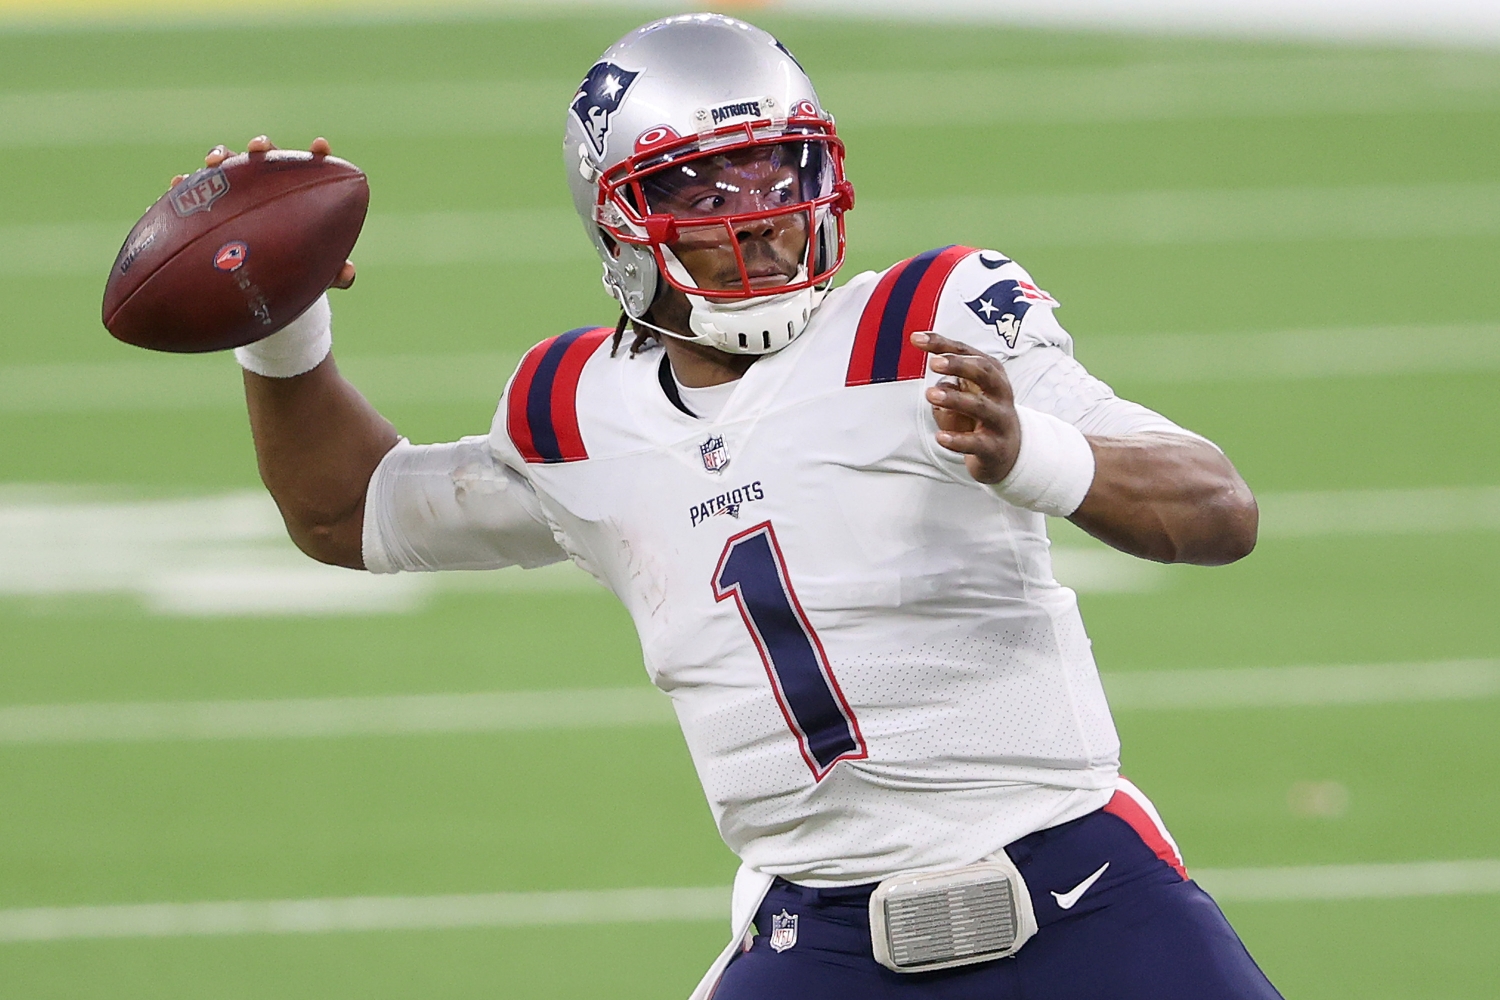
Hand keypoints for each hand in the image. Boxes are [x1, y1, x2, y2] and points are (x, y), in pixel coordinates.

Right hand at [169, 135, 356, 289]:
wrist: (264, 284)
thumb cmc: (299, 271)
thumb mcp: (318, 274)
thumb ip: (334, 273)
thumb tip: (346, 273)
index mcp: (298, 194)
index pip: (310, 167)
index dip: (316, 154)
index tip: (320, 146)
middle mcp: (267, 184)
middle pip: (264, 156)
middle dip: (260, 146)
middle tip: (258, 149)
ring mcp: (236, 191)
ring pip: (227, 165)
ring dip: (220, 157)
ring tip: (214, 163)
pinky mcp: (209, 204)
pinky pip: (194, 191)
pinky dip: (185, 184)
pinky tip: (177, 183)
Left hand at [913, 331, 1021, 483]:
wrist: (1010, 450)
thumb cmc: (984, 410)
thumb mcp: (970, 386)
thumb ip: (949, 370)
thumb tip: (923, 347)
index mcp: (991, 373)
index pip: (967, 352)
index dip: (942, 344)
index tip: (917, 338)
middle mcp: (999, 392)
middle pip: (983, 372)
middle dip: (959, 365)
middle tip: (934, 363)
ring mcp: (999, 419)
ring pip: (980, 406)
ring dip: (955, 399)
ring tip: (931, 394)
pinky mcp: (994, 446)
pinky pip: (976, 443)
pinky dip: (958, 440)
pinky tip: (940, 437)